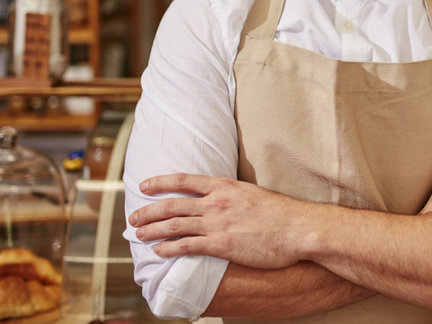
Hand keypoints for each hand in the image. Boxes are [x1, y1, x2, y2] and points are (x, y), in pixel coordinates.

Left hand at [128, 174, 306, 268]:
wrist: (298, 229)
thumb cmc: (281, 213)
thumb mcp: (253, 193)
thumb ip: (232, 195)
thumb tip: (219, 197)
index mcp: (225, 186)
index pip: (184, 180)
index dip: (160, 182)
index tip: (144, 185)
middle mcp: (217, 202)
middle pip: (173, 203)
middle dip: (148, 210)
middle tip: (133, 217)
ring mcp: (219, 223)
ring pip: (175, 224)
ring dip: (152, 229)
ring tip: (137, 235)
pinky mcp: (223, 245)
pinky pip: (188, 246)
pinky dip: (169, 248)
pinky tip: (158, 251)